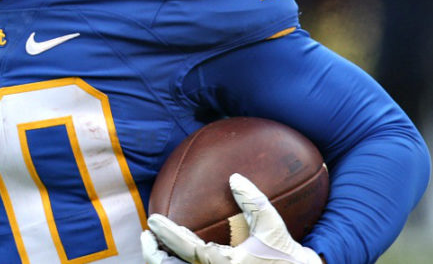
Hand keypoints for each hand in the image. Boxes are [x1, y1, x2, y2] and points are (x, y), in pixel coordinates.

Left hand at [145, 173, 321, 263]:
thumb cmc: (286, 256)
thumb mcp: (273, 227)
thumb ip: (254, 202)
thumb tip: (234, 178)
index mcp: (224, 263)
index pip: (187, 248)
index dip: (167, 234)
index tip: (152, 220)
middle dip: (153, 255)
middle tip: (146, 236)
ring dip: (162, 262)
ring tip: (155, 247)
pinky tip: (176, 254)